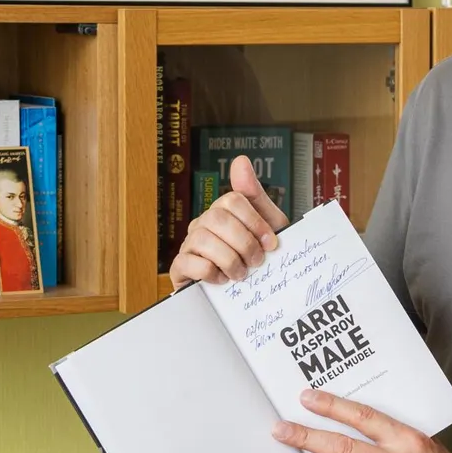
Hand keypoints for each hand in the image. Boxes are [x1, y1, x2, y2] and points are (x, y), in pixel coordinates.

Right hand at [169, 153, 288, 288]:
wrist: (251, 292)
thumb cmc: (255, 256)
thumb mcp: (266, 225)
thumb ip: (255, 194)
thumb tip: (240, 160)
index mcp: (222, 211)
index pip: (233, 201)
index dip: (255, 221)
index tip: (271, 243)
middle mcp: (202, 224)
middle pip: (218, 219)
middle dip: (244, 242)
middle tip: (257, 261)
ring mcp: (189, 245)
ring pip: (204, 240)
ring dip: (229, 259)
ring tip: (241, 273)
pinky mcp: (180, 268)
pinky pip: (189, 262)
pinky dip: (210, 272)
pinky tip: (222, 280)